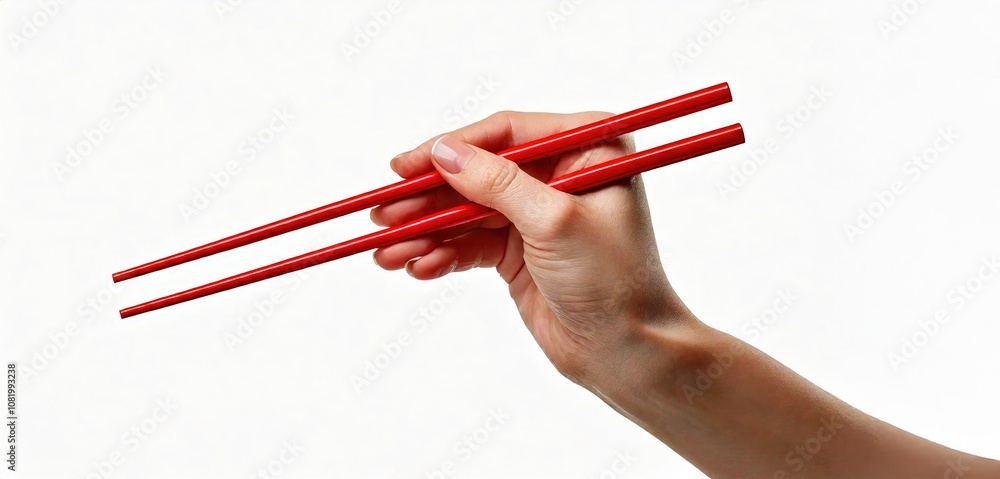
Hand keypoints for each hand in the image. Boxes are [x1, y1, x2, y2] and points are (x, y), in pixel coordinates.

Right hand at [371, 111, 692, 388]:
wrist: (627, 353)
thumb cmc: (614, 281)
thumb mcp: (554, 222)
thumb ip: (495, 183)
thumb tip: (442, 152)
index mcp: (587, 148)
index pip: (506, 133)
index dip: (452, 147)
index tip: (405, 167)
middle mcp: (560, 174)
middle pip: (478, 173)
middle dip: (428, 199)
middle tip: (384, 216)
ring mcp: (536, 214)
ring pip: (466, 212)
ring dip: (426, 233)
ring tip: (389, 255)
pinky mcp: (519, 252)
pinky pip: (470, 244)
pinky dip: (442, 255)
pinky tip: (417, 267)